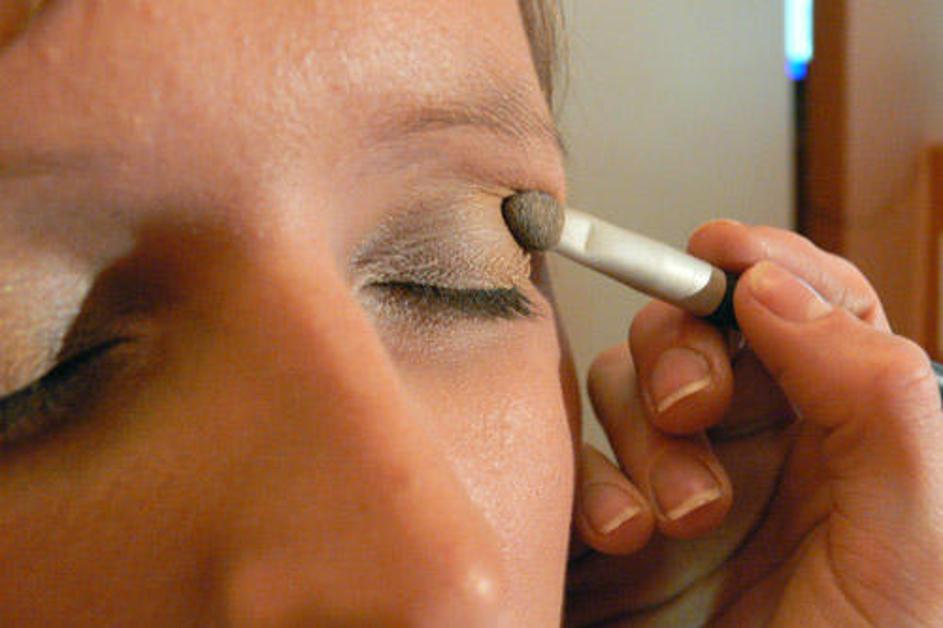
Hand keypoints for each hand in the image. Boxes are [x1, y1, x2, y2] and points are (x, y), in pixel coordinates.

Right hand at [565, 221, 942, 625]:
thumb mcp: (910, 541)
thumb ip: (871, 396)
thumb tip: (777, 287)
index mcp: (845, 431)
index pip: (805, 304)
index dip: (763, 260)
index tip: (719, 250)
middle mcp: (760, 442)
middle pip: (698, 328)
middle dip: (687, 352)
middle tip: (698, 406)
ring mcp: (676, 477)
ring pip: (629, 383)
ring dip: (646, 437)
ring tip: (679, 519)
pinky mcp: (609, 519)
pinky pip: (580, 454)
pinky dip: (597, 487)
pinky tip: (626, 541)